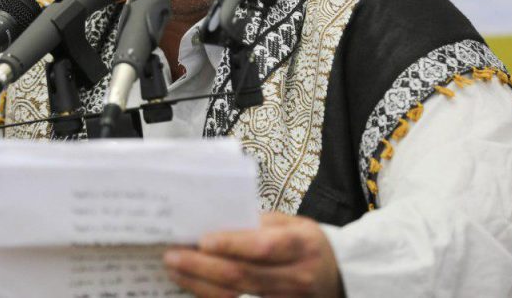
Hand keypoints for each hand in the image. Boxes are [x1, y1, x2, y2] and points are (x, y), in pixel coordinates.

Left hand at [164, 212, 342, 296]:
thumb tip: (218, 221)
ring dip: (200, 283)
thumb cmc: (308, 244)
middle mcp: (295, 277)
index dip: (231, 244)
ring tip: (174, 269)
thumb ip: (260, 223)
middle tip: (172, 256)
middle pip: (243, 275)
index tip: (202, 240)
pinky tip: (191, 284)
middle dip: (203, 266)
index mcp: (301, 245)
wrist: (339, 277)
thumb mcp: (294, 223)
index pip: (263, 247)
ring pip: (237, 296)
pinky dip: (211, 294)